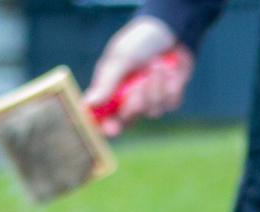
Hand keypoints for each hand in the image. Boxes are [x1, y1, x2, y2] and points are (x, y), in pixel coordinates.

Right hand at [85, 16, 194, 136]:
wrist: (170, 32)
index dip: (105, 126)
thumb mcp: (120, 58)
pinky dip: (171, 85)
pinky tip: (169, 70)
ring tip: (156, 64)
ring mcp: (150, 99)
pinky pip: (170, 102)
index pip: (104, 116)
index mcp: (110, 88)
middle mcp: (128, 98)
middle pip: (129, 119)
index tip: (110, 130)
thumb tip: (88, 104)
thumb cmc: (139, 42)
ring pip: (152, 111)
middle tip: (139, 84)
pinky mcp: (169, 97)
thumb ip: (107, 83)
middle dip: (135, 103)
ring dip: (155, 87)